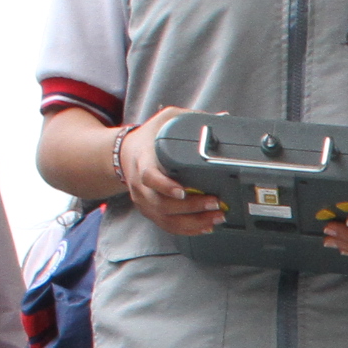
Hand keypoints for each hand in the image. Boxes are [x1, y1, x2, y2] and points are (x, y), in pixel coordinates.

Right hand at [119, 106, 225, 236]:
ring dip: (193, 222)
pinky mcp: (150, 211)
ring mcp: (144, 201)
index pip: (149, 177)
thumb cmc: (149, 137)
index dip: (165, 187)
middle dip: (191, 208)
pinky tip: (205, 227)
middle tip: (215, 203)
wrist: (124, 154)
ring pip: (166, 220)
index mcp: (143, 161)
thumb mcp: (166, 120)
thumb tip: (223, 117)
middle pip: (162, 204)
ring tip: (216, 218)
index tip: (182, 192)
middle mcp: (140, 185)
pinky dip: (188, 230)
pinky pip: (168, 226)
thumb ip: (191, 118)